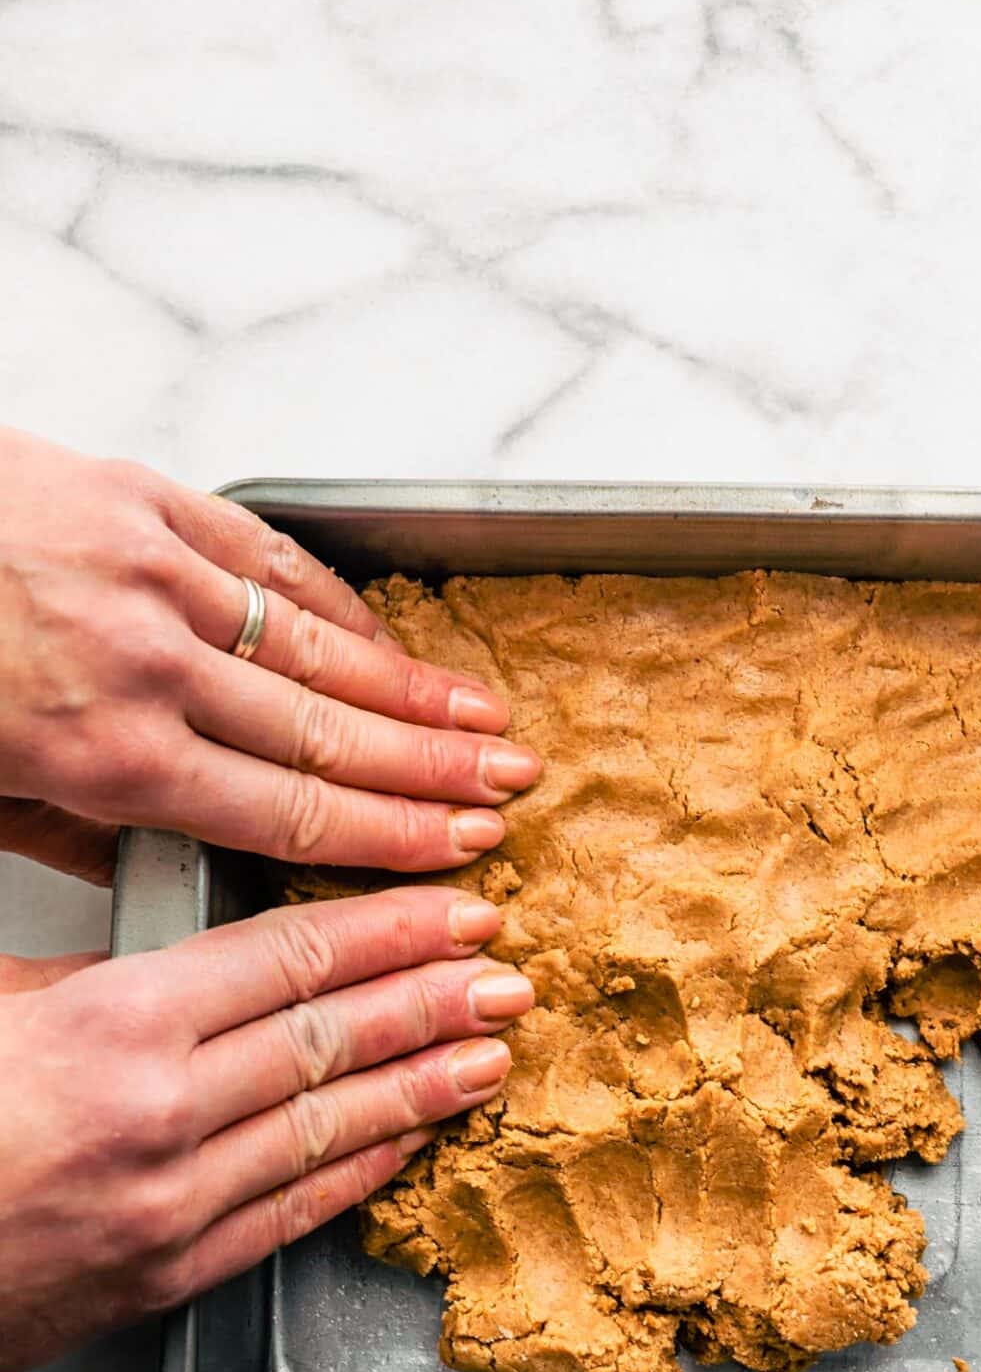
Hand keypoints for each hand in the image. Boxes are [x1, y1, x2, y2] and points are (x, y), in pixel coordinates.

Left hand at [0, 427, 540, 874]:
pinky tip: (386, 637)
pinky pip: (270, 563)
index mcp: (104, 753)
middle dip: (432, 769)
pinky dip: (338, 606)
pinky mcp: (144, 503)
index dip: (387, 836)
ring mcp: (154, 574)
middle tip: (511, 790)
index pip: (286, 809)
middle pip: (327, 733)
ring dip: (413, 689)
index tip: (456, 851)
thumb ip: (78, 833)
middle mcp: (147, 664)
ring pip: (317, 648)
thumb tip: (173, 868)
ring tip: (485, 720)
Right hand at [0, 885, 532, 1371]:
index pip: (289, 960)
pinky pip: (294, 1212)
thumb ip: (93, 977)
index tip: (456, 906)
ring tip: (493, 1053)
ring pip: (333, 1128)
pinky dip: (363, 1170)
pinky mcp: (171, 1274)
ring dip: (425, 1086)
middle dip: (433, 998)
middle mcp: (160, 1115)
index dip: (389, 929)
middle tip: (507, 972)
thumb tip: (186, 956)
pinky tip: (413, 1141)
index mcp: (110, 1025)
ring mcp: (174, 1204)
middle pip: (332, 1038)